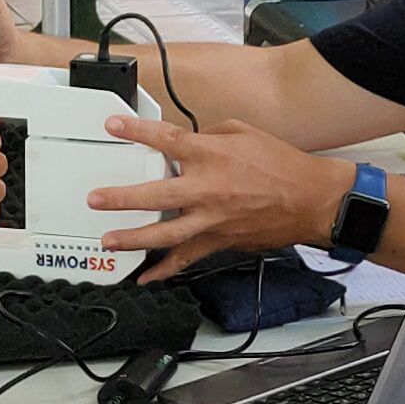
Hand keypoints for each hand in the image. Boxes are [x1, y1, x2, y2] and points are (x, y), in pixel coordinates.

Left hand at [83, 115, 350, 277]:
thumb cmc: (280, 164)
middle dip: (121, 198)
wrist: (310, 200)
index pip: (166, 140)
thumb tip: (185, 141)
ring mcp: (211, 220)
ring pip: (165, 234)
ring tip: (108, 241)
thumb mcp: (243, 133)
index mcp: (211, 155)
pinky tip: (145, 277)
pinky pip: (187, 259)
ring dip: (133, 239)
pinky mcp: (219, 241)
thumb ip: (208, 135)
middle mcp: (207, 189)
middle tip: (94, 199)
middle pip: (155, 194)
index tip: (111, 125)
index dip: (136, 131)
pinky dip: (165, 271)